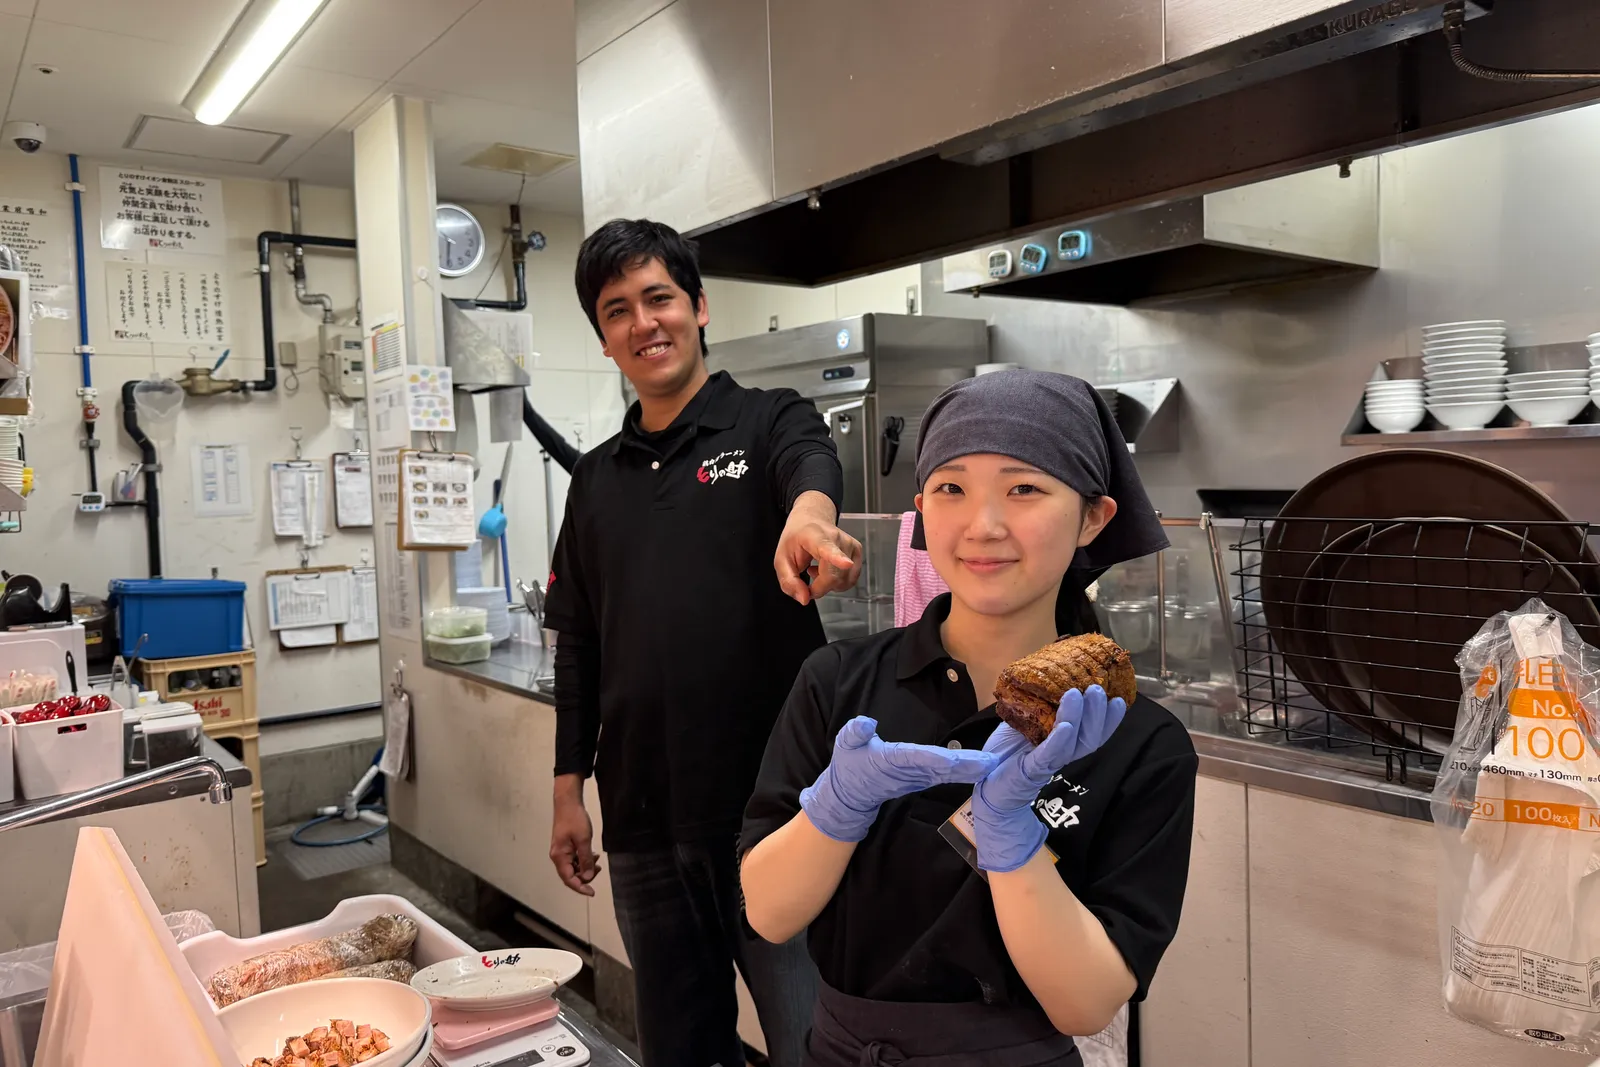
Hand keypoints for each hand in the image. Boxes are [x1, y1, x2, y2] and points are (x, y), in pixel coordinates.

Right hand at [550, 792, 600, 895]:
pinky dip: (583, 860)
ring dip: (585, 867)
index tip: (592, 892)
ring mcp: (561, 852)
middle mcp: (558, 856)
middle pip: (571, 875)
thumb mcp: (583, 840)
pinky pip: (574, 860)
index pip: (569, 879)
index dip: (580, 888)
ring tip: (596, 858)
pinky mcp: (565, 847)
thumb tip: (588, 876)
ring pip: (573, 868)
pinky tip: (592, 854)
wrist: (568, 802)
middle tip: (598, 868)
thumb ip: (586, 859)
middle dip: (585, 875)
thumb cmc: (574, 819)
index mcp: (559, 856)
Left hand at [775, 491, 862, 604]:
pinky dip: (837, 581)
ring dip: (828, 584)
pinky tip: (828, 570)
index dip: (838, 558)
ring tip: (818, 569)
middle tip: (808, 576)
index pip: (828, 549)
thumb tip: (805, 599)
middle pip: (833, 577)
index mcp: (815, 536)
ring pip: (843, 581)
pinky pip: (850, 580)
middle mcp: (837, 538)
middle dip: (818, 587)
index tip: (846, 563)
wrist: (810, 520)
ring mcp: (850, 544)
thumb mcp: (781, 560)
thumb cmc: (796, 538)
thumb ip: (789, 582)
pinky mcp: (857, 552)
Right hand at [802, 716, 998, 841]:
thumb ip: (855, 732)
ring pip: (949, 773)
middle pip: (942, 768)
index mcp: (892, 761)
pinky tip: (983, 767)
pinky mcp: (923, 778)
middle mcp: (910, 772)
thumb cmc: (849, 766)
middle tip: (991, 762)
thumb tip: (866, 722)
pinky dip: (966, 771)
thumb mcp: (845, 745)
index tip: (955, 760)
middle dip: (966, 765)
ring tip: (994, 763)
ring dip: (972, 768)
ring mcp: (918, 777)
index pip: (917, 758)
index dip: (936, 759)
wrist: (850, 796)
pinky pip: (948, 774)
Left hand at [972, 686, 1126, 871]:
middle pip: (1089, 738)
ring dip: (1079, 718)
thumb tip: (1042, 676)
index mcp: (1062, 743)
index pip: (1092, 733)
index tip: (1119, 699)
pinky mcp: (1031, 769)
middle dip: (1097, 713)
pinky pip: (1049, 754)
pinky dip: (1058, 740)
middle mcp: (1061, 754)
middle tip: (1098, 689)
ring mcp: (1048, 762)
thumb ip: (1031, 706)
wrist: (986, 789)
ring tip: (1079, 694)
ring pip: (1074, 744)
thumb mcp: (1019, 724)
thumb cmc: (1004, 754)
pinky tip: (1064, 726)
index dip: (1107, 718)